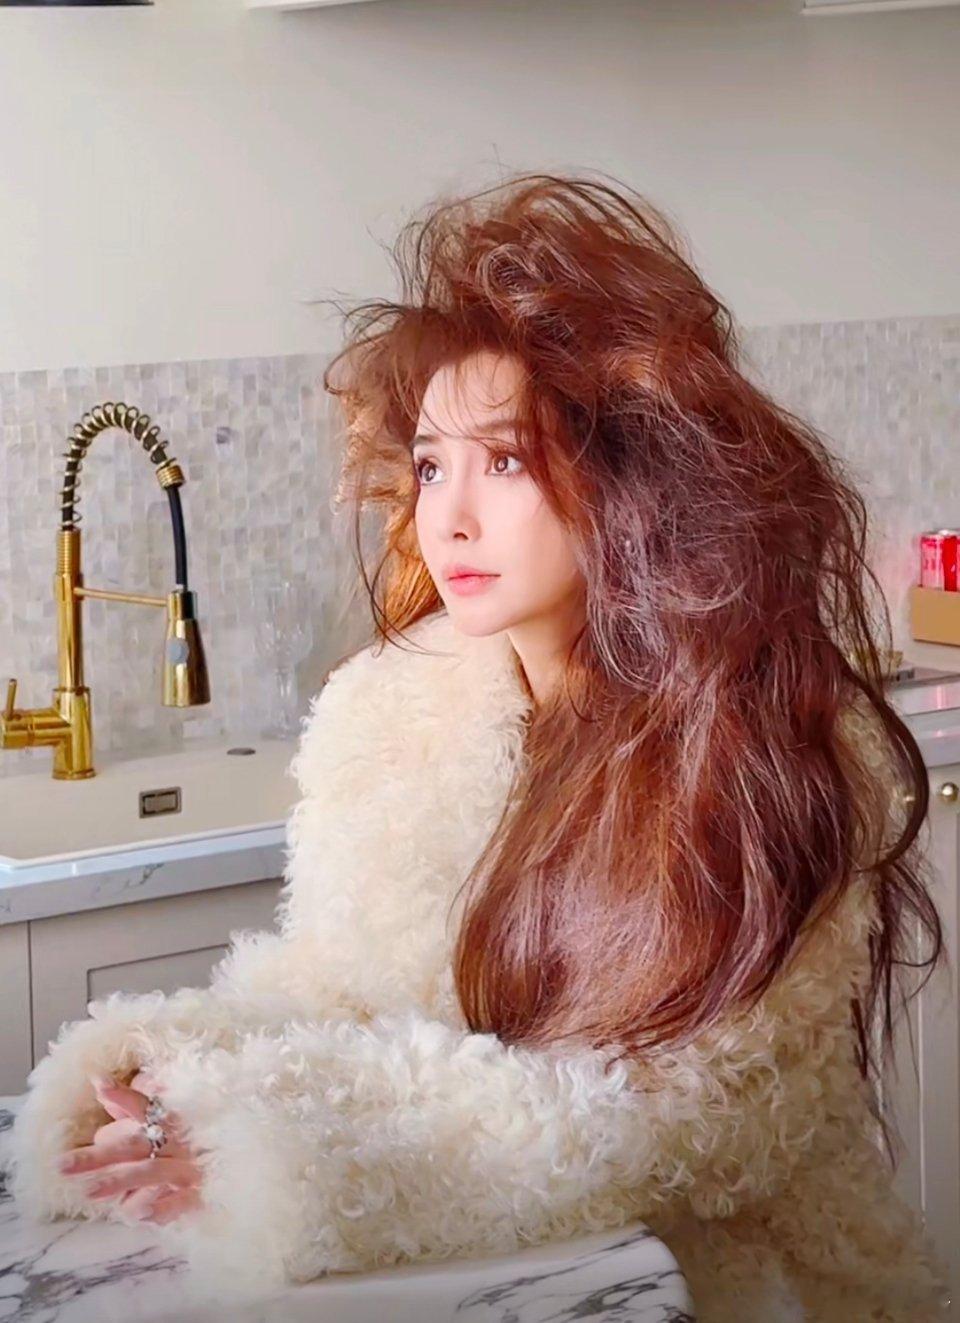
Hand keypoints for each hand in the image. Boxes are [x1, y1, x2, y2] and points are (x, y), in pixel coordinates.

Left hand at [58, 1068, 205, 1223]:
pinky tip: (137, 1215)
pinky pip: (178, 1203)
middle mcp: (176, 1141)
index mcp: (169, 1120)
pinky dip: (160, 1209)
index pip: (143, 1106)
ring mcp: (188, 1167)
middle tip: (62, 1165)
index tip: (99, 1085)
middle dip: (98, 1156)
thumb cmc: (195, 1136)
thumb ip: (129, 1103)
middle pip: (133, 1145)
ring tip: (88, 1192)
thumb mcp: (166, 1117)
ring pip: (150, 1172)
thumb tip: (97, 1080)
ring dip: (120, 1182)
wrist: (243, 1156)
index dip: (121, 1096)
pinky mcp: (199, 1193)